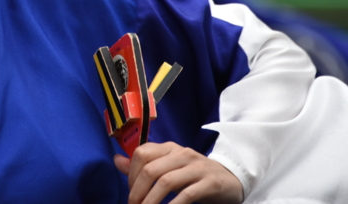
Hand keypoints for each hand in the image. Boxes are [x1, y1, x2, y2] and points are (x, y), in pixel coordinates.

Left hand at [113, 141, 243, 203]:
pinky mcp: (210, 182)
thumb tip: (116, 160)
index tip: (131, 194)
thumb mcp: (169, 168)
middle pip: (151, 169)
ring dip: (151, 201)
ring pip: (166, 181)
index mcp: (169, 148)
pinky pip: (187, 195)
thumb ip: (143, 166)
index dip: (131, 175)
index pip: (141, 154)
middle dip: (137, 192)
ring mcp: (197, 167)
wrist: (231, 180)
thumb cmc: (194, 176)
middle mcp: (182, 154)